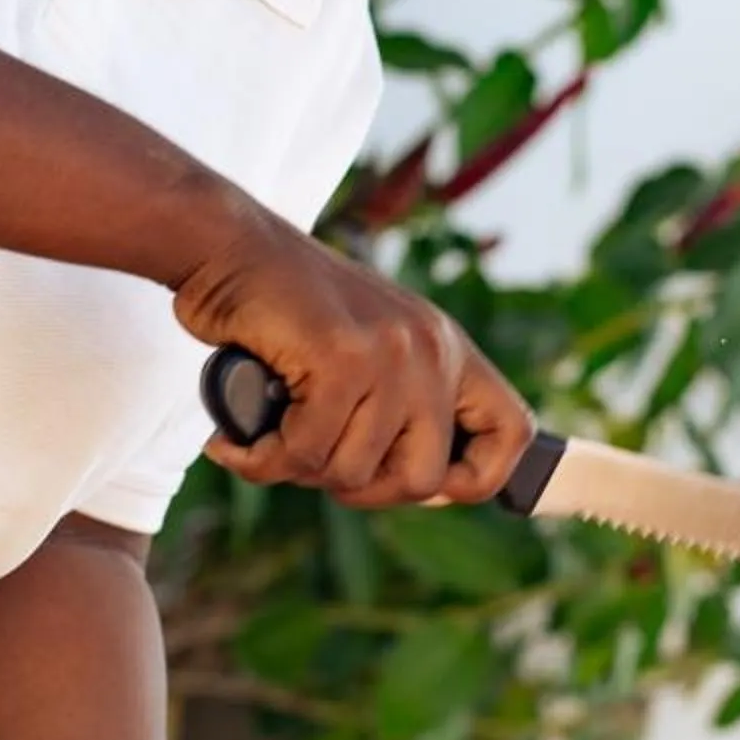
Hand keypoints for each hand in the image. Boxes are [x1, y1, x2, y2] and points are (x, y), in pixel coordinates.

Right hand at [174, 207, 530, 509]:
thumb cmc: (282, 311)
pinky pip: (305, 451)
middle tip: (314, 462)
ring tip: (268, 434)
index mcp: (447, 349)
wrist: (227, 248)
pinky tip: (236, 439)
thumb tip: (422, 491)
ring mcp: (390, 353)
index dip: (473, 479)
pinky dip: (261, 457)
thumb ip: (398, 408)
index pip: (511, 433)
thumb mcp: (364, 353)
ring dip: (297, 468)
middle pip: (423, 480)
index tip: (410, 482)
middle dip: (361, 490)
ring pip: (352, 473)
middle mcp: (432, 350)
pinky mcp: (341, 357)